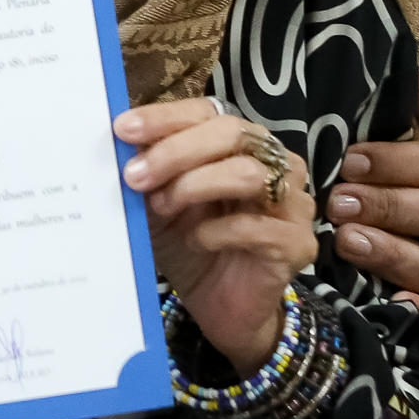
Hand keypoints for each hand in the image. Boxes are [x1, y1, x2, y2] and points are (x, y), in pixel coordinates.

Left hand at [118, 98, 316, 373]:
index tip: (123, 130)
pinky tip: (196, 241)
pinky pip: (258, 226)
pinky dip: (216, 231)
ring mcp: (293, 202)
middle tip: (134, 176)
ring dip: (194, 186)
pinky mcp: (299, 243)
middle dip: (175, 152)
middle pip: (232, 133)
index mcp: (241, 144)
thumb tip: (119, 142)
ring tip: (162, 207)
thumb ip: (148, 171)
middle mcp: (275, 163)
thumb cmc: (190, 245)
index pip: (208, 112)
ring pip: (248, 173)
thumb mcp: (158, 203)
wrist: (218, 307)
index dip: (165, 118)